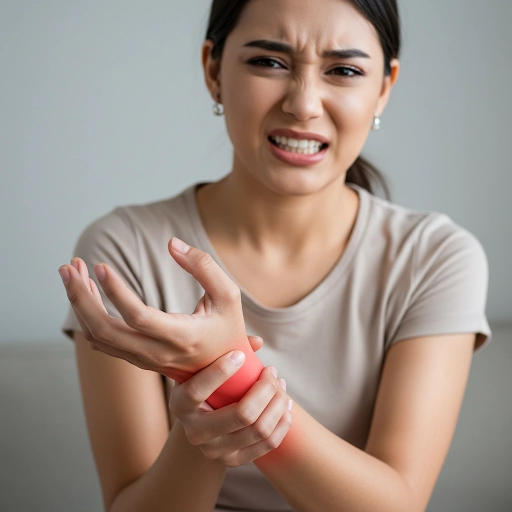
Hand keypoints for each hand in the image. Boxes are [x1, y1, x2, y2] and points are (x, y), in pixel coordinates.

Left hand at [58, 237, 260, 382]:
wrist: (224, 373)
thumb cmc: (227, 329)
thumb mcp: (228, 295)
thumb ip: (204, 266)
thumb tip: (172, 243)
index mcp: (182, 336)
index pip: (139, 317)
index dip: (116, 292)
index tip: (101, 266)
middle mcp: (157, 353)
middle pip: (105, 330)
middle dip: (81, 297)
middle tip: (69, 266)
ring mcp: (143, 359)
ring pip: (98, 337)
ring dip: (80, 304)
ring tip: (73, 272)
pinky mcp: (136, 357)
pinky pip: (102, 341)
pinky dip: (88, 316)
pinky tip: (88, 292)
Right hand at [170, 350, 292, 467]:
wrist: (199, 422)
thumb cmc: (203, 383)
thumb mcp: (203, 366)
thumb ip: (223, 348)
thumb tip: (258, 342)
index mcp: (180, 405)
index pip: (196, 391)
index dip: (219, 372)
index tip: (240, 355)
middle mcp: (194, 433)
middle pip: (241, 414)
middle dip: (265, 388)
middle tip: (272, 370)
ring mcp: (214, 451)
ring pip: (259, 429)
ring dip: (278, 403)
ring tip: (281, 384)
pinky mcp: (234, 461)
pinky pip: (268, 443)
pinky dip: (283, 421)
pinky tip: (286, 403)